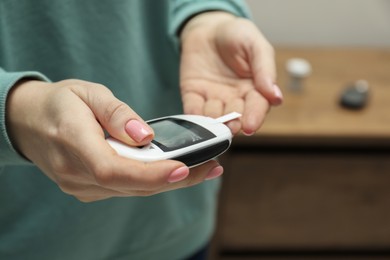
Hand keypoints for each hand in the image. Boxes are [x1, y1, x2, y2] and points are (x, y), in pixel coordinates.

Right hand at [6, 79, 222, 200]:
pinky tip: (174, 170)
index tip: (185, 168)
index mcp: (73, 144)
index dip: (151, 173)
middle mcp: (76, 173)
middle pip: (132, 185)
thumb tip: (146, 136)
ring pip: (133, 190)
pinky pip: (126, 188)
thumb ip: (116, 113)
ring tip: (203, 168)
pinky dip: (153, 180)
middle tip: (211, 167)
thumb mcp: (87, 93)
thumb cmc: (59, 103)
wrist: (28, 121)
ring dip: (169, 181)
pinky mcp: (89, 188)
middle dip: (175, 179)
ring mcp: (81, 185)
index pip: (115, 170)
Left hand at [180, 12, 282, 134]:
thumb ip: (264, 68)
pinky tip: (195, 120)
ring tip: (212, 124)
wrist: (208, 27)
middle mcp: (234, 98)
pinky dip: (193, 116)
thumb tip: (275, 96)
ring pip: (214, 117)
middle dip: (233, 124)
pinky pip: (192, 109)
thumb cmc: (236, 34)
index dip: (254, 118)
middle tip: (230, 127)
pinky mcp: (193, 95)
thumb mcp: (255, 44)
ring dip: (213, 122)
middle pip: (235, 117)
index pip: (257, 107)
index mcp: (254, 89)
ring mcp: (213, 98)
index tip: (249, 127)